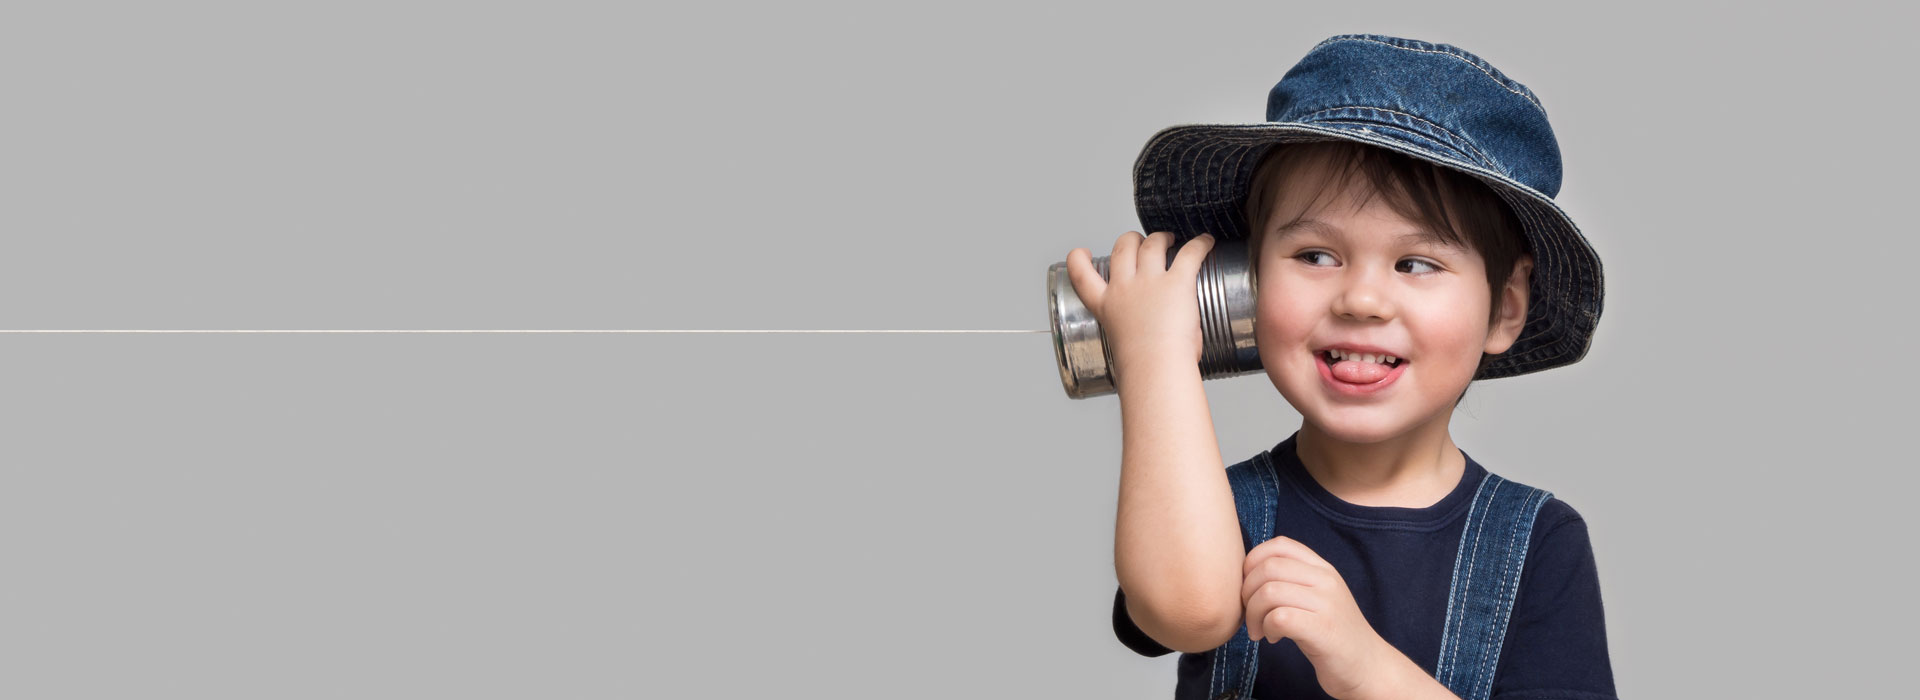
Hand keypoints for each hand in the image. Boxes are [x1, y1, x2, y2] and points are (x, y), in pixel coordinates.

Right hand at [1063, 231, 1213, 385]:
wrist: (1154, 368)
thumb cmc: (1143, 369)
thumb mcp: (1126, 349)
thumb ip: (1138, 338)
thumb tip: (1161, 343)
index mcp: (1107, 306)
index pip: (1081, 275)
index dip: (1078, 259)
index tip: (1081, 253)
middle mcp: (1125, 288)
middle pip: (1123, 247)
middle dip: (1131, 240)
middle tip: (1141, 242)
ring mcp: (1150, 282)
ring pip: (1152, 243)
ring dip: (1161, 238)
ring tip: (1171, 238)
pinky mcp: (1178, 282)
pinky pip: (1190, 253)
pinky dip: (1200, 244)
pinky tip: (1206, 241)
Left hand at [1242, 535, 1398, 699]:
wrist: (1366, 666)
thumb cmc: (1331, 633)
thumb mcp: (1316, 597)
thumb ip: (1291, 580)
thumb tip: (1247, 573)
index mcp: (1322, 568)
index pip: (1280, 544)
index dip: (1253, 561)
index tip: (1249, 586)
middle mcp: (1326, 580)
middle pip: (1268, 568)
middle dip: (1246, 592)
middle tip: (1250, 614)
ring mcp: (1326, 603)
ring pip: (1269, 592)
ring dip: (1254, 614)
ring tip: (1259, 630)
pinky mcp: (1323, 629)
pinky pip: (1279, 617)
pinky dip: (1267, 628)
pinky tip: (1273, 638)